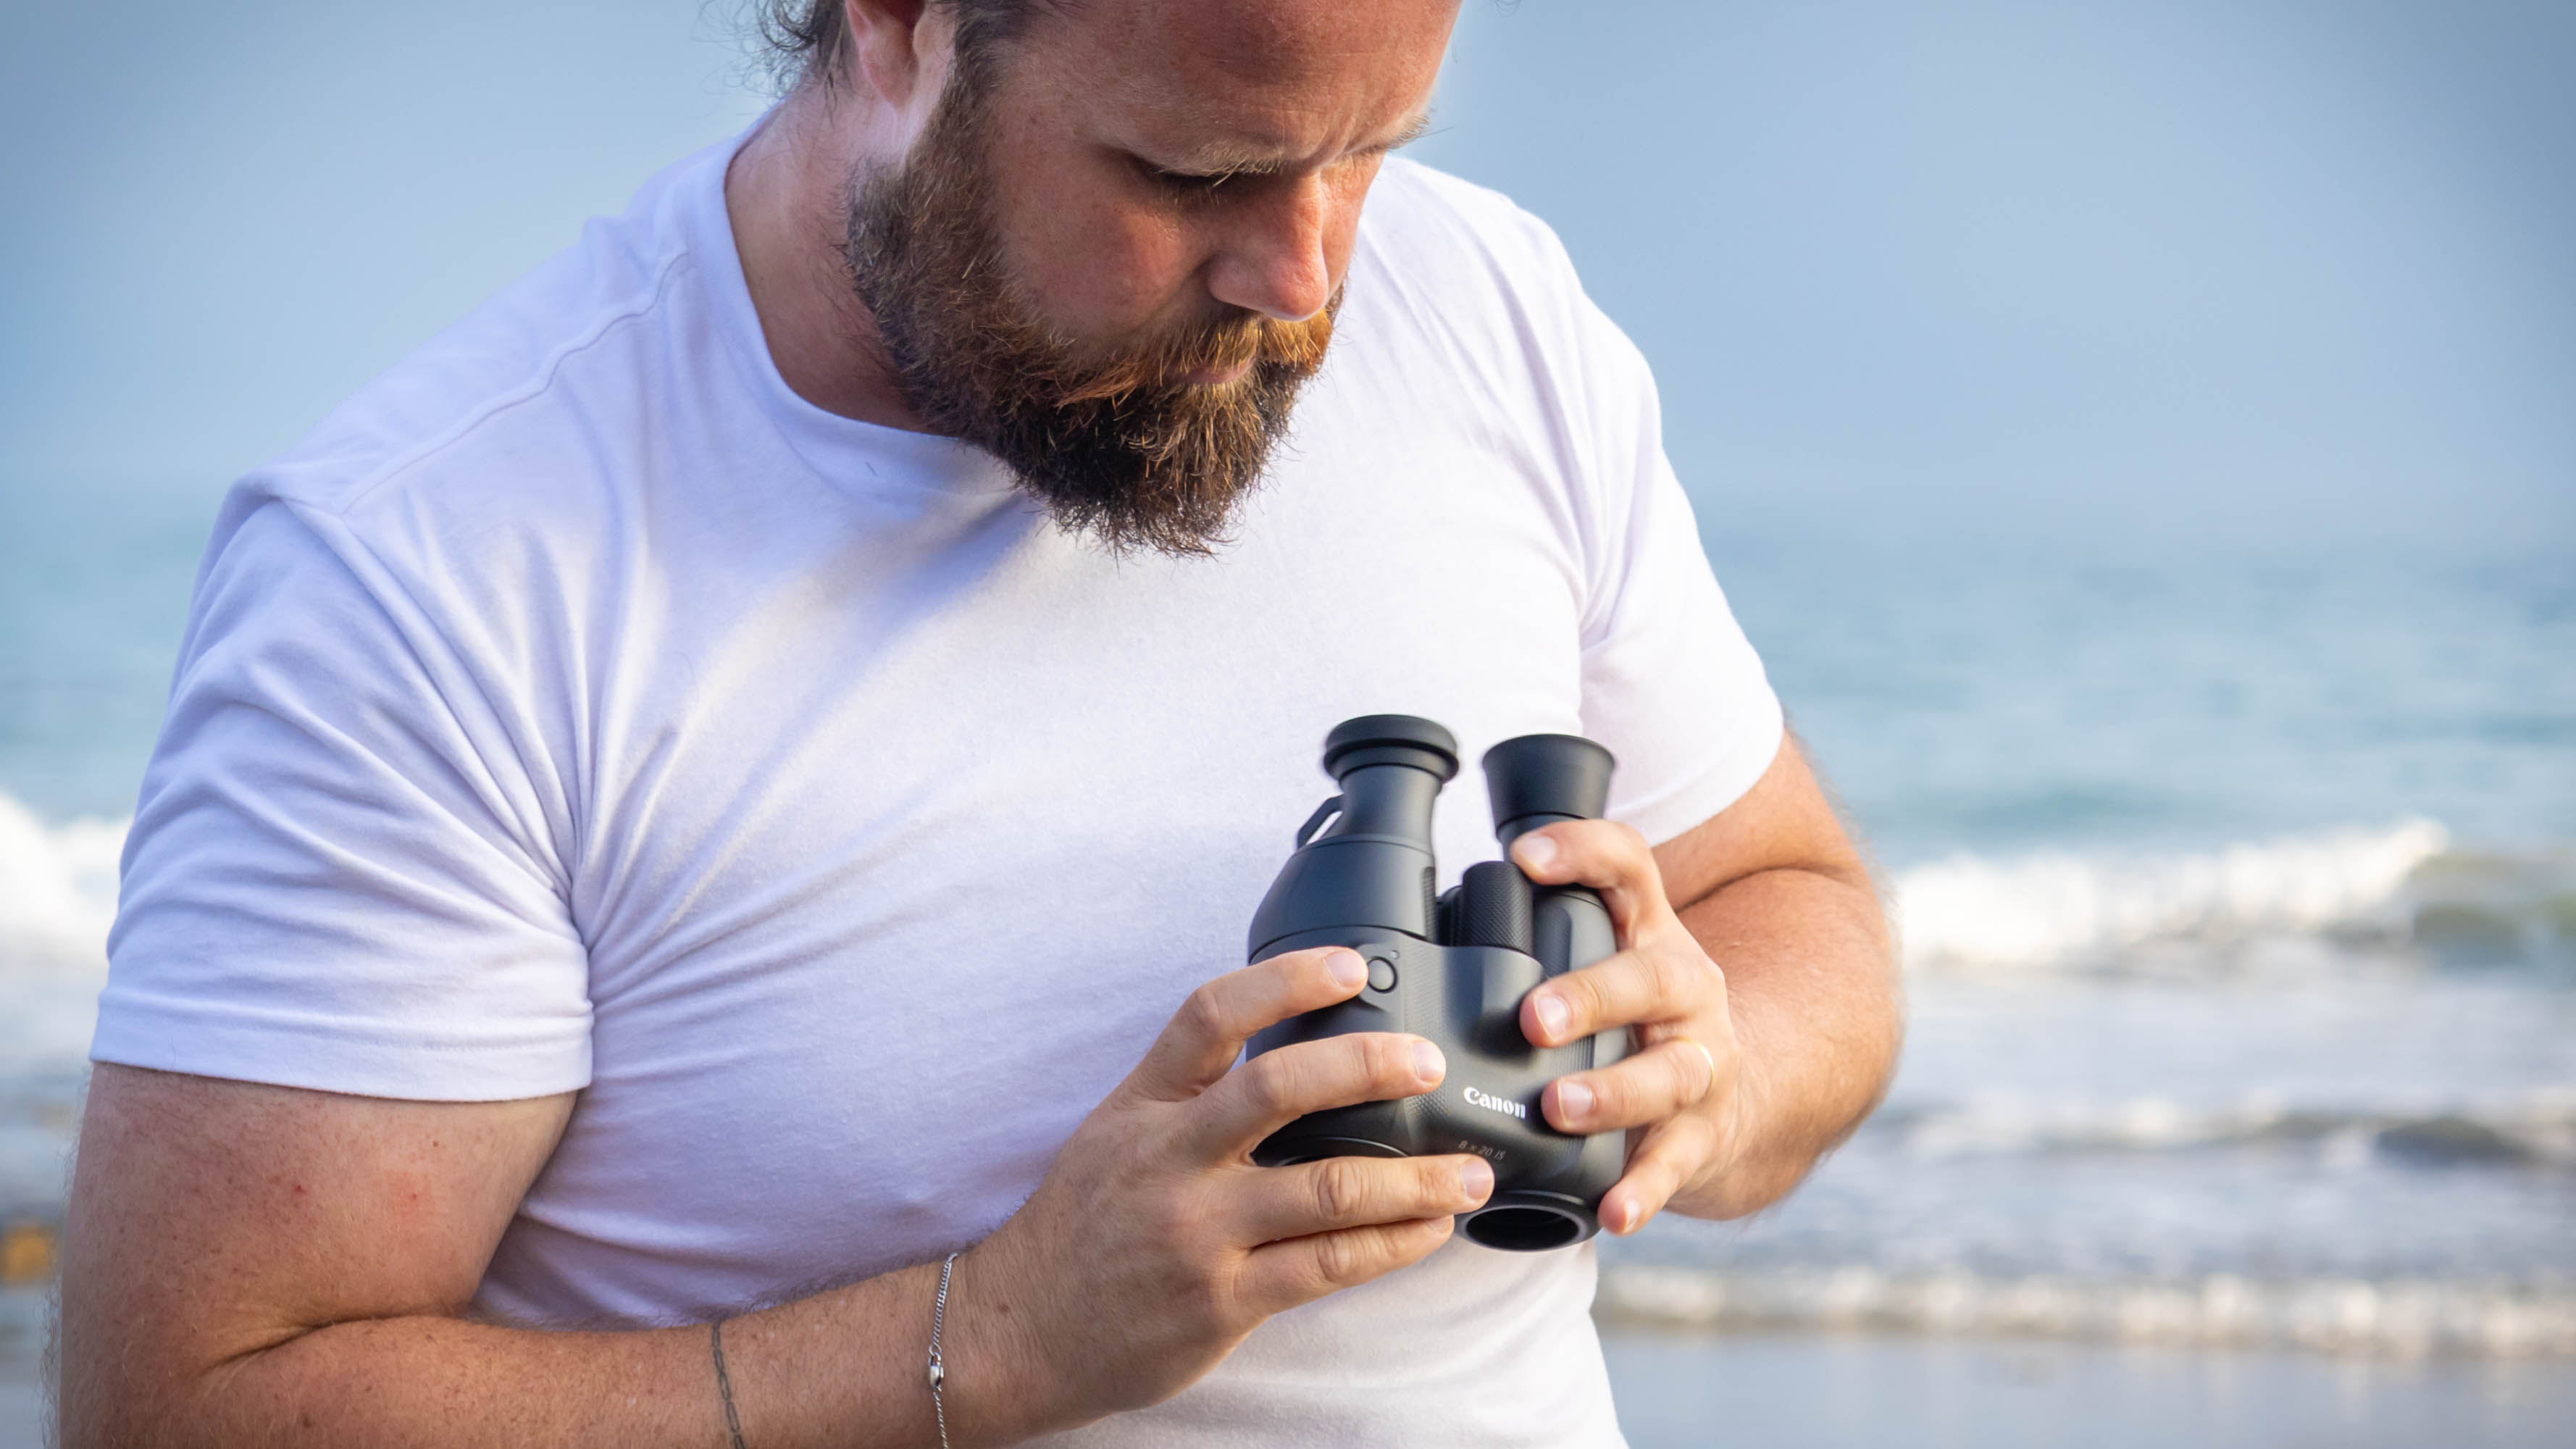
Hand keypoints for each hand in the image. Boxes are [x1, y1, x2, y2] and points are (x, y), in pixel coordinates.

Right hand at [953, 946, 1494, 1441]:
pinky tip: (1429, 1229)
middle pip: (1278, 1089)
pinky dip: (1392, 1245)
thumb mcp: (1119, 1131)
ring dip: (1415, 1179)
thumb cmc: (1088, 1223)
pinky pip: (1327, 1267)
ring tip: (1470, 1173)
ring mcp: (1196, 1233)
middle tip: (1428, 1062)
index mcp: (1144, 1103)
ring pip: (1326, 1190)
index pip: (1211, 1016)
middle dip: (1367, 1067)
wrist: (1022, 1331)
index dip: (1284, 981)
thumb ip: (1194, 1089)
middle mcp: (1169, 1160)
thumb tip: (1301, 1047)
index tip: (1352, 965)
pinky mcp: (1221, 1302)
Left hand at [1511, 821, 1743, 1236]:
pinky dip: (1644, 1187)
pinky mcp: (1705, 1134)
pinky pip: (1676, 1162)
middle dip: (1592, 994)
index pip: (1629, 867)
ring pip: (1669, 1072)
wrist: (1729, 1101)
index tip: (1523, 856)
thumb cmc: (1628, 1026)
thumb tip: (1393, 947)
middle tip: (1531, 1018)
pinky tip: (1614, 1209)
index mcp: (1649, 935)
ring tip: (1559, 1109)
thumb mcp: (1599, 967)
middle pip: (1652, 977)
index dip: (1583, 852)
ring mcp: (1703, 1062)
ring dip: (1611, 1091)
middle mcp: (1686, 990)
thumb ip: (1528, 950)